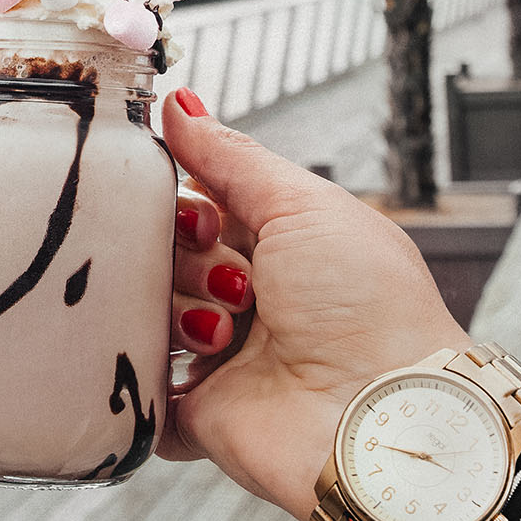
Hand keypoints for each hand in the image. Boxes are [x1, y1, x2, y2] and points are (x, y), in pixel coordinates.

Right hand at [161, 90, 466, 520]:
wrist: (380, 417)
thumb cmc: (369, 309)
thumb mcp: (304, 206)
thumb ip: (231, 157)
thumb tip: (179, 104)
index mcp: (280, 249)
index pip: (199, 208)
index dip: (189, 207)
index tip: (204, 219)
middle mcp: (249, 300)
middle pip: (167, 257)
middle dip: (188, 261)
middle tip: (235, 281)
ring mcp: (221, 359)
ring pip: (148, 312)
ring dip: (180, 314)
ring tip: (226, 335)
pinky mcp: (195, 415)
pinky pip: (139, 385)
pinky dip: (143, 373)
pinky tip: (176, 364)